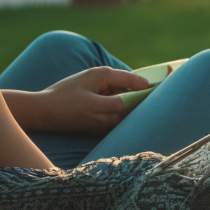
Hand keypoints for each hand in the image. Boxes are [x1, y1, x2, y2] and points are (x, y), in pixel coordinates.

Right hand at [28, 66, 153, 135]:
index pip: (139, 103)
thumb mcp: (91, 76)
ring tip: (144, 93)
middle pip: (137, 113)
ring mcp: (103, 131)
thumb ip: (120, 77)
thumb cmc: (65, 91)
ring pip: (129, 119)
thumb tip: (144, 83)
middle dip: (148, 100)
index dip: (153, 94)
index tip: (167, 83)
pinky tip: (123, 100)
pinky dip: (125, 112)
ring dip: (136, 106)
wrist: (42, 113)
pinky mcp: (99, 133)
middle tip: (164, 87)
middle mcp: (108, 124)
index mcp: (106, 109)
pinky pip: (119, 122)